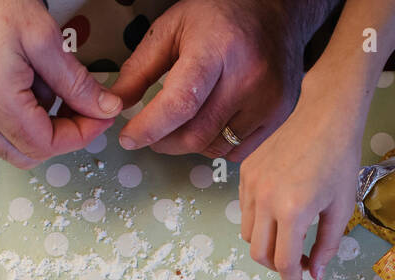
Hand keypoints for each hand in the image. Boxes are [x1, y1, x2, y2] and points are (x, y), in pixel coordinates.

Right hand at [0, 0, 120, 167]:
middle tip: (82, 108)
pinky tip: (23, 79)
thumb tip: (104, 108)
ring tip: (46, 81)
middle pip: (26, 154)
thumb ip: (75, 81)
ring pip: (8, 143)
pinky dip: (15, 114)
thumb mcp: (41, 35)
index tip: (100, 116)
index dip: (80, 135)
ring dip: (37, 125)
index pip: (45, 144)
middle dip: (60, 136)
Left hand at [107, 0, 324, 159]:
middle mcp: (248, 77)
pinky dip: (216, 145)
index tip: (129, 137)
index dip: (150, 127)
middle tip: (150, 133)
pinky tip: (210, 123)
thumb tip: (115, 104)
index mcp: (218, 49)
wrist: (276, 10)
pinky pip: (237, 151)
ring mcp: (269, 99)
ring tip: (182, 123)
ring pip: (214, 147)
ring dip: (189, 144)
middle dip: (164, 141)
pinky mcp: (279, 115)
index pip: (181, 104)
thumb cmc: (220, 16)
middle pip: (196, 134)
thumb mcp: (172, 28)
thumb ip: (140, 68)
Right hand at [239, 73, 364, 279]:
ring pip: (249, 234)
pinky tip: (281, 215)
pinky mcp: (246, 172)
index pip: (284, 262)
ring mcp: (251, 184)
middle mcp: (265, 199)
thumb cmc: (340, 158)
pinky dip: (260, 223)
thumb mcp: (341, 208)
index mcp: (293, 211)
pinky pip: (246, 210)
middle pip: (260, 254)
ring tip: (290, 240)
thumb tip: (314, 274)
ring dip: (267, 246)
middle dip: (278, 268)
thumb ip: (327, 246)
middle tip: (300, 265)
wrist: (325, 114)